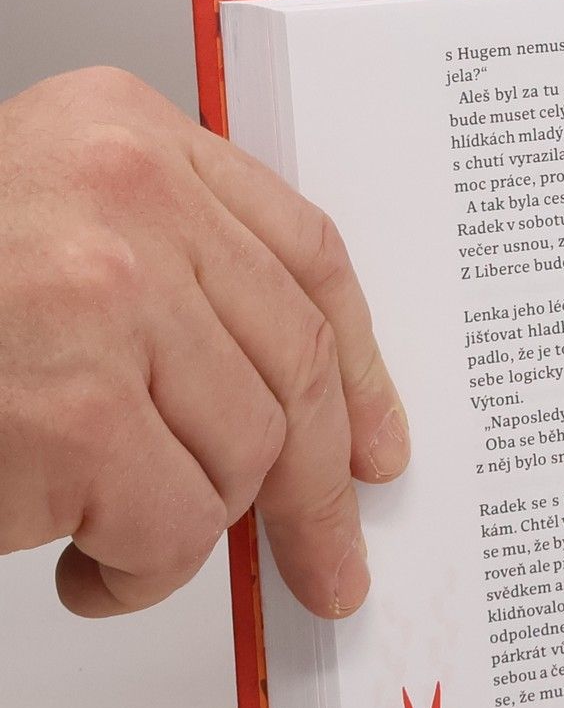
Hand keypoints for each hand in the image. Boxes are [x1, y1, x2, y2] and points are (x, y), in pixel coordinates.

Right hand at [0, 68, 407, 616]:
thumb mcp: (42, 235)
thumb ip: (165, 281)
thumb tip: (295, 406)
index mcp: (123, 133)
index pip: (304, 251)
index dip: (360, 363)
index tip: (377, 442)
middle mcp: (124, 195)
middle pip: (296, 362)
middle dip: (319, 486)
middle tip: (326, 563)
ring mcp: (101, 297)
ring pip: (246, 452)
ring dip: (187, 525)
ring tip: (114, 534)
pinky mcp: (72, 410)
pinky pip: (177, 526)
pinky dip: (140, 573)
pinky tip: (86, 571)